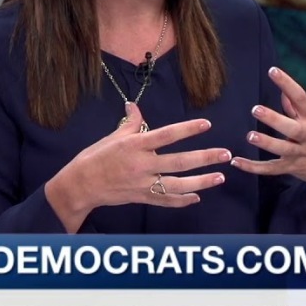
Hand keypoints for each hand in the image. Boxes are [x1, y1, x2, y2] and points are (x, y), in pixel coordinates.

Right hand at [45, 102, 229, 231]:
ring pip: (178, 185)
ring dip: (201, 182)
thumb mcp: (113, 136)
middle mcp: (141, 165)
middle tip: (225, 154)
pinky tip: (197, 197)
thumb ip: (130, 122)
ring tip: (220, 177)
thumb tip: (134, 104)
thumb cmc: (96, 157)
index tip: (206, 124)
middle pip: (179, 162)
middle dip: (204, 158)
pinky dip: (182, 200)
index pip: (166, 135)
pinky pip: (166, 201)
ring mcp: (143, 184)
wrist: (81, 184)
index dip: (187, 129)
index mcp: (135, 145)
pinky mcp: (142, 198)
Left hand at [231, 67, 305, 194]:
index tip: (273, 70)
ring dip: (266, 143)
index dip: (287, 83)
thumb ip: (296, 107)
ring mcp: (300, 154)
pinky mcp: (292, 168)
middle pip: (291, 128)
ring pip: (282, 149)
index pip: (301, 98)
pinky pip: (271, 169)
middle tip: (256, 109)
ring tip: (250, 136)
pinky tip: (237, 162)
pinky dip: (254, 167)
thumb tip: (283, 90)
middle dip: (274, 119)